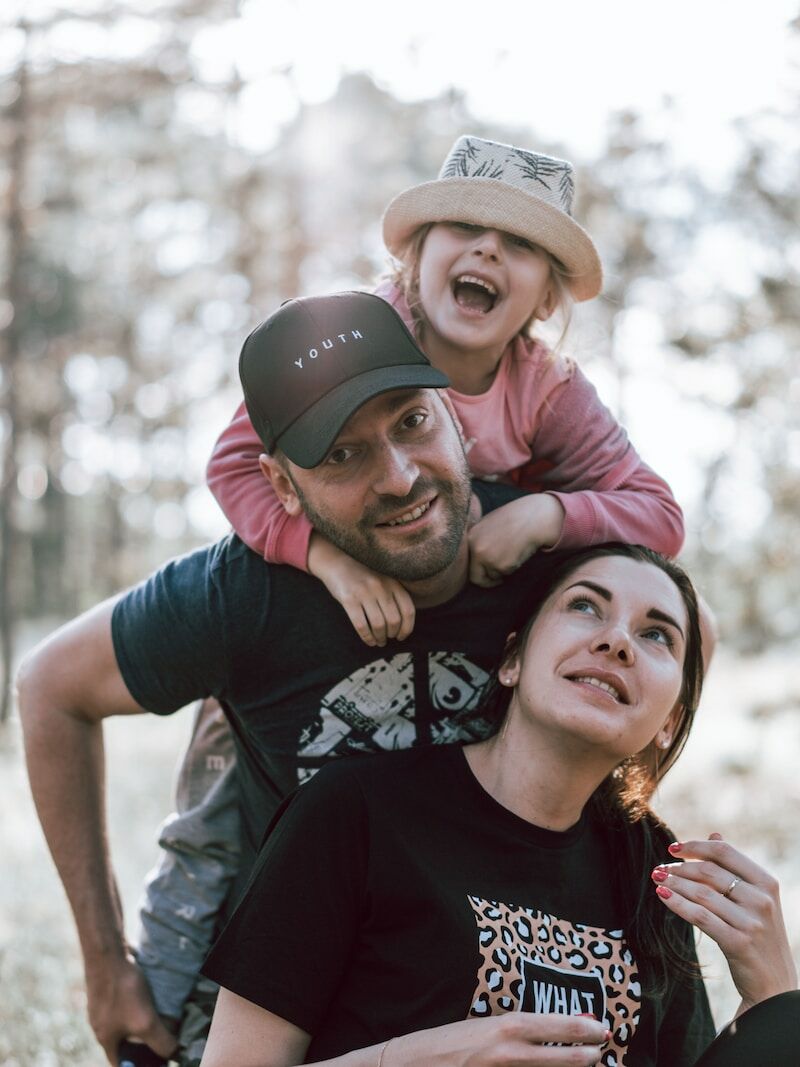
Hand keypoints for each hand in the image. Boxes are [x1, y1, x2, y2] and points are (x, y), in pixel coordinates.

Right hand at [85, 952, 177, 1064]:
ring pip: (125, 1021)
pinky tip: (150, 993)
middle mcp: (100, 1025)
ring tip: (160, 1011)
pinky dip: (137, 1002)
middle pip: (125, 1042)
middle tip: (164, 1032)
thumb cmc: (123, 989)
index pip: (122, 1063)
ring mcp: (101, 1007)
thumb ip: (160, 1041)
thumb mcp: (145, 1022)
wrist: (107, 953)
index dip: (139, 1064)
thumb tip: (174, 1053)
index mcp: (105, 1039)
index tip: (157, 1058)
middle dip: (143, 1040)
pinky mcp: (107, 989)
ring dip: (142, 1018)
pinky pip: (124, 1003)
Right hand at [308, 533, 414, 646]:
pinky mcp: (348, 599)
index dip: (407, 628)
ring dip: (380, 638)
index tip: (402, 636)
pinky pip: (361, 625)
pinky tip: (368, 640)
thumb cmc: (362, 576)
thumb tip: (403, 624)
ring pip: (378, 625)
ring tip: (378, 641)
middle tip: (388, 638)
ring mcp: (364, 592)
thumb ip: (393, 595)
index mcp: (392, 582)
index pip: (408, 610)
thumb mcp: (382, 579)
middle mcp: (380, 587)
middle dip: (392, 634)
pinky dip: (367, 637)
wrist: (336, 562)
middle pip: (394, 620)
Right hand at [391, 1013, 608, 1065]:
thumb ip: (515, 1031)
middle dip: (584, 1054)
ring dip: (566, 1066)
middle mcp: (506, 1051)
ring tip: (584, 1063)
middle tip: (600, 1050)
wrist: (411, 1064)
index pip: (553, 1026)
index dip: (580, 1029)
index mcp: (504, 1026)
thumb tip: (547, 1028)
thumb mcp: (482, 1028)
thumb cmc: (447, 1042)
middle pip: (558, 1056)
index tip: (600, 1028)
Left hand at [468, 495, 563, 587]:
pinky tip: (519, 554)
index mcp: (470, 536)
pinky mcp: (501, 565)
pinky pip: (505, 574)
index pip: (467, 563)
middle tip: (498, 580)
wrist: (534, 518)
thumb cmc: (515, 519)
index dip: (478, 570)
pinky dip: (512, 568)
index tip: (487, 572)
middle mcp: (475, 548)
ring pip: (492, 576)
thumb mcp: (490, 525)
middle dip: (487, 581)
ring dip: (502, 571)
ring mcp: (487, 557)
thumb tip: (477, 559)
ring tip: (513, 554)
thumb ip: (480, 541)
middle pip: (475, 577)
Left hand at [652, 834, 797, 1013]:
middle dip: (680, 867)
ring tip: (658, 879)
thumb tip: (715, 834)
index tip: (673, 848)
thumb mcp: (756, 899)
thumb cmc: (761, 937)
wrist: (775, 986)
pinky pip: (700, 917)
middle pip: (710, 871)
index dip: (696, 846)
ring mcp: (751, 922)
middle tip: (660, 868)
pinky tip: (663, 895)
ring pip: (702, 893)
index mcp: (767, 883)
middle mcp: (762, 900)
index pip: (725, 852)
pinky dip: (677, 903)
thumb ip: (736, 867)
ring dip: (674, 883)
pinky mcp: (738, 943)